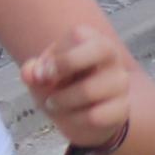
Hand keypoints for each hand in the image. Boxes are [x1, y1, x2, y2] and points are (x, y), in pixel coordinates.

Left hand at [18, 21, 137, 154]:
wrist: (82, 118)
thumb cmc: (62, 87)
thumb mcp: (42, 77)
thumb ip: (32, 72)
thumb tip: (31, 74)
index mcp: (91, 41)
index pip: (79, 35)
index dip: (57, 54)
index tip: (42, 72)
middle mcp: (112, 58)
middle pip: (100, 49)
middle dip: (68, 63)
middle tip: (47, 81)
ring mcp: (120, 83)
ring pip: (90, 90)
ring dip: (62, 101)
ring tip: (53, 104)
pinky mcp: (122, 109)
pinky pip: (95, 116)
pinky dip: (74, 120)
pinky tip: (72, 117)